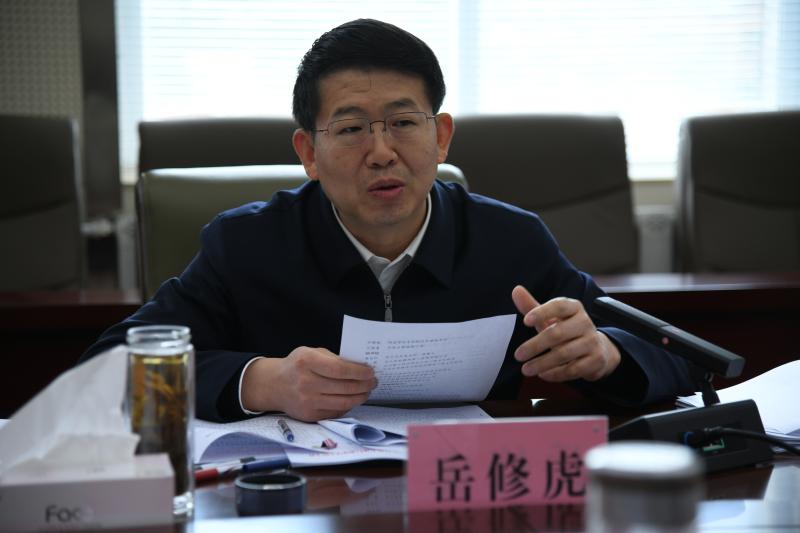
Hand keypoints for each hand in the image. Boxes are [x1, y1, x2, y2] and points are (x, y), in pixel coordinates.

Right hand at [241, 346, 376, 421]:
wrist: (274, 385)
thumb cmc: (298, 365)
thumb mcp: (312, 352)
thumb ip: (334, 359)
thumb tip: (360, 368)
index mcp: (306, 362)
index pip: (340, 369)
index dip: (359, 372)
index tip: (371, 371)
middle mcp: (306, 383)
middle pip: (344, 387)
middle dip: (364, 385)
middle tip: (373, 382)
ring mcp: (307, 401)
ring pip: (344, 402)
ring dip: (360, 397)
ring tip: (367, 391)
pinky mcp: (309, 415)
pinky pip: (336, 412)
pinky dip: (348, 405)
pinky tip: (353, 398)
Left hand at [511, 285, 619, 381]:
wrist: (597, 349)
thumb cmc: (566, 330)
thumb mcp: (550, 318)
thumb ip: (532, 306)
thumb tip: (516, 290)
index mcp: (574, 308)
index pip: (559, 306)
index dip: (542, 312)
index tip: (525, 321)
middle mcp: (585, 323)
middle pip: (558, 333)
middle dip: (535, 345)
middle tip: (518, 355)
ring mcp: (592, 342)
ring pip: (564, 353)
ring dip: (542, 363)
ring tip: (526, 369)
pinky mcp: (596, 360)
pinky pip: (574, 369)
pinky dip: (556, 373)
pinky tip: (543, 374)